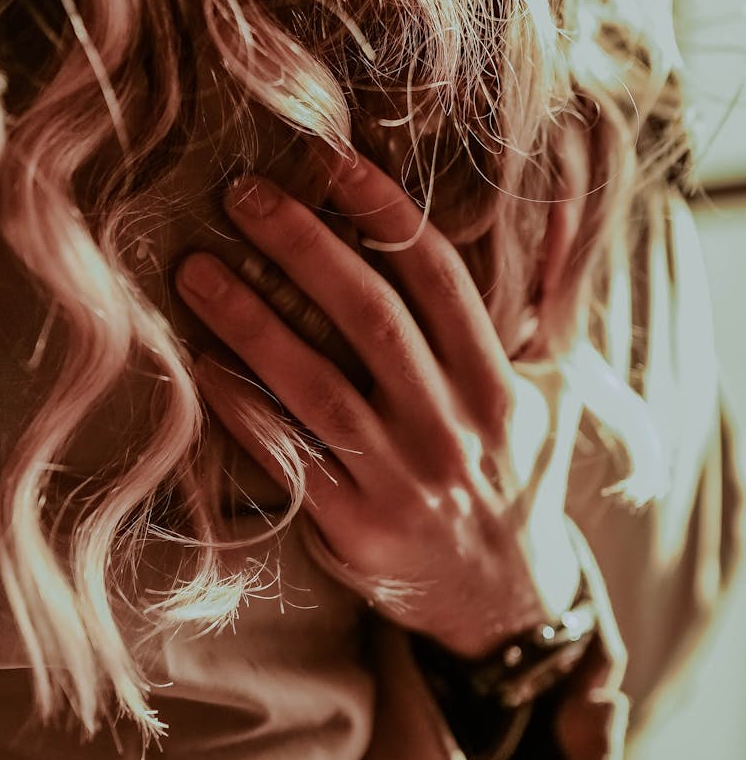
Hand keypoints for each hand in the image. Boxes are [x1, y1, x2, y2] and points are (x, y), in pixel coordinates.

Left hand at [176, 153, 581, 657]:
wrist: (505, 599)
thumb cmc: (521, 475)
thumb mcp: (554, 389)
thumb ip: (549, 299)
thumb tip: (564, 206)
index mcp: (498, 385)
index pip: (439, 279)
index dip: (383, 213)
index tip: (329, 160)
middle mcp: (453, 428)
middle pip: (372, 319)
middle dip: (303, 247)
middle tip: (242, 195)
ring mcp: (403, 481)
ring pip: (318, 387)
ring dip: (251, 323)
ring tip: (195, 272)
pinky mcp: (356, 529)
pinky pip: (290, 460)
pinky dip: (244, 410)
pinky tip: (203, 364)